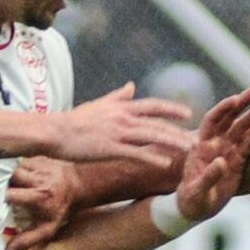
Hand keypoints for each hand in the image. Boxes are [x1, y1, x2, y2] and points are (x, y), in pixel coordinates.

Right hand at [4, 156, 81, 249]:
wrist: (78, 185)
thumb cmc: (60, 209)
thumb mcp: (47, 229)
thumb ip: (27, 240)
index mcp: (39, 197)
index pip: (11, 194)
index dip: (1, 198)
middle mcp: (39, 179)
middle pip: (9, 177)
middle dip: (2, 184)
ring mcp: (39, 165)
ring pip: (13, 167)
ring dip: (8, 175)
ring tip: (7, 184)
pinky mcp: (38, 157)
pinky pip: (19, 161)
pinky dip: (15, 168)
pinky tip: (17, 175)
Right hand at [45, 84, 196, 173]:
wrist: (53, 131)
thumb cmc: (74, 120)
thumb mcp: (99, 103)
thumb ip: (118, 96)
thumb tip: (132, 85)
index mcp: (121, 107)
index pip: (153, 105)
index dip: (172, 109)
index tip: (188, 113)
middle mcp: (122, 117)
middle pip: (157, 123)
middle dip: (179, 131)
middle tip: (196, 139)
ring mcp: (117, 133)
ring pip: (151, 136)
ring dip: (172, 143)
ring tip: (188, 150)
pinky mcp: (109, 148)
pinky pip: (135, 154)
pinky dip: (151, 158)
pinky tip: (165, 164)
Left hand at [174, 89, 249, 223]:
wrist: (195, 209)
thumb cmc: (191, 200)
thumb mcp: (198, 191)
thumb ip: (209, 176)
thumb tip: (221, 162)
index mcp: (200, 147)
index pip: (212, 121)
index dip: (223, 109)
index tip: (235, 100)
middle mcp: (214, 144)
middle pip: (229, 119)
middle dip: (241, 104)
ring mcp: (227, 151)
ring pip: (241, 129)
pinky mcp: (238, 161)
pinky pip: (248, 145)